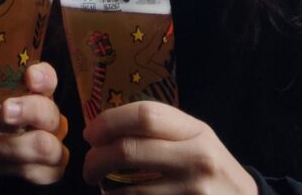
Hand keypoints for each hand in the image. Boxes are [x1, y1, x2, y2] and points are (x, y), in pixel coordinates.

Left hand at [0, 62, 68, 184]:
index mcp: (34, 91)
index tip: (28, 76)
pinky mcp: (49, 173)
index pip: (48, 78)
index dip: (43, 76)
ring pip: (46, 147)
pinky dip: (13, 170)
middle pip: (49, 112)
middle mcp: (48, 116)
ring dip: (14, 147)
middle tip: (4, 111)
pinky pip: (39, 174)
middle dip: (28, 110)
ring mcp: (53, 146)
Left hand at [83, 101, 257, 193]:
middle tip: (88, 166)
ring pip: (130, 189)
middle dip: (97, 158)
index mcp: (197, 132)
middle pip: (130, 150)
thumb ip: (163, 129)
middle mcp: (197, 159)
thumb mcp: (198, 139)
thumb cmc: (213, 169)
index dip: (109, 121)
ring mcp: (193, 193)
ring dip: (107, 188)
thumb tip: (107, 127)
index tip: (91, 133)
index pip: (145, 115)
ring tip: (103, 186)